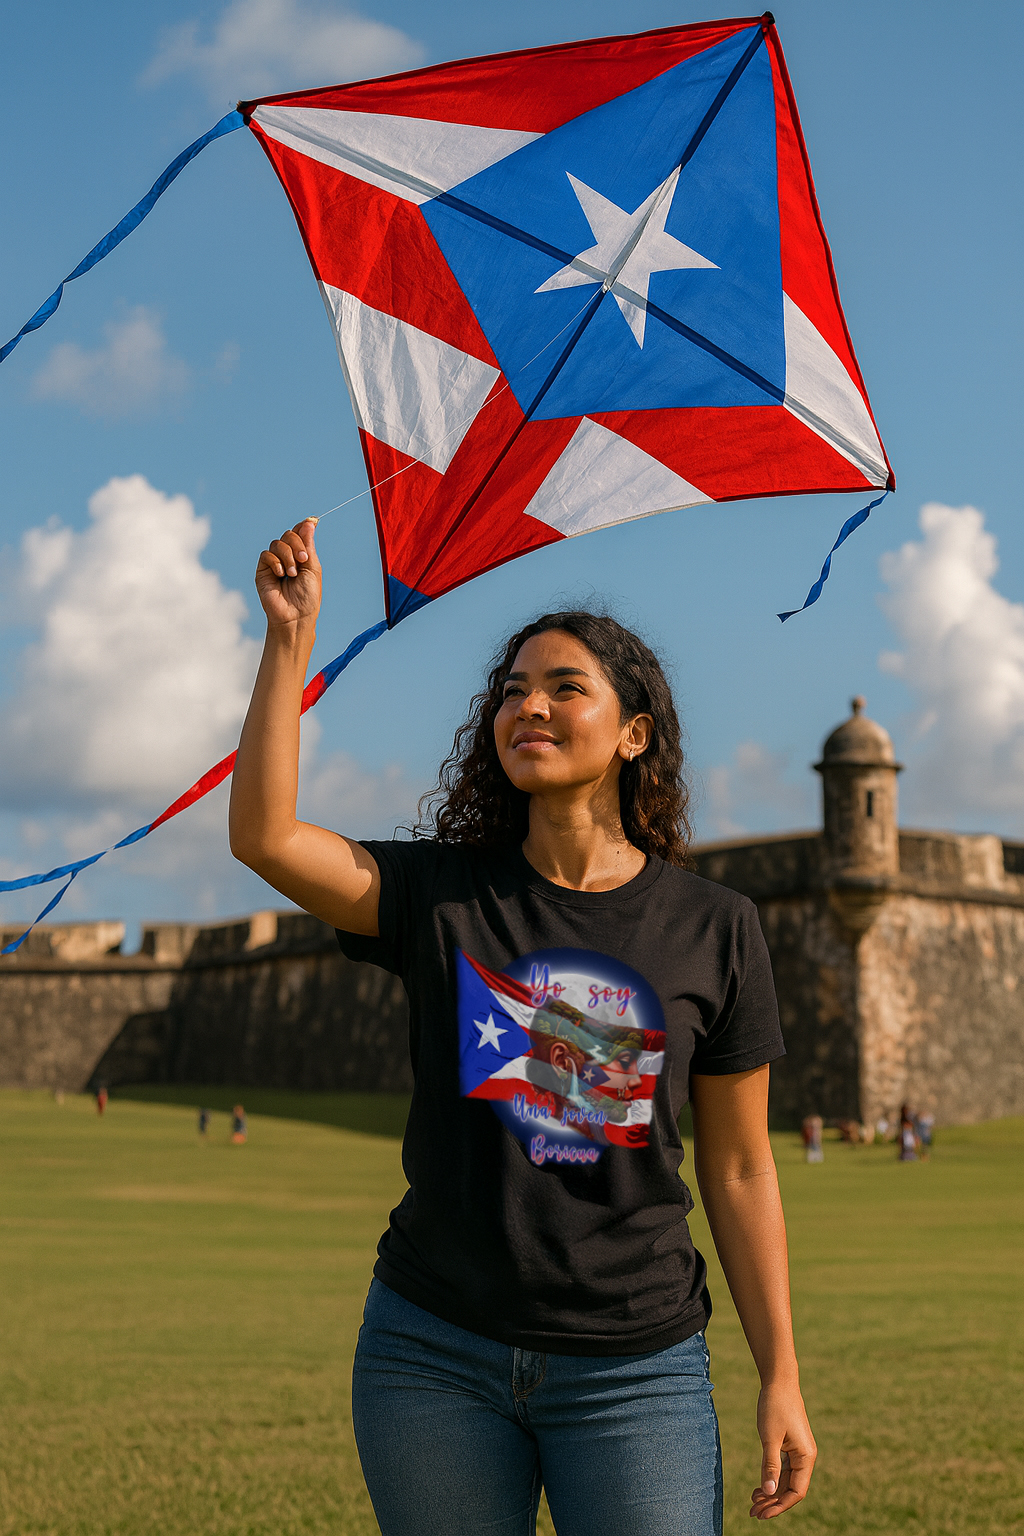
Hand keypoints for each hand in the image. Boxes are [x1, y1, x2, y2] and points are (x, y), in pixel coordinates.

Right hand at [255, 519, 321, 629]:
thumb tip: (310, 522)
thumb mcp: (313, 568)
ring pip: (277, 543)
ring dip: (287, 555)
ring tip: (292, 573)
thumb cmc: (307, 596)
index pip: (300, 533)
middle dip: (296, 544)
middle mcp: (288, 557)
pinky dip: (275, 562)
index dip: (303, 527)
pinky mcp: (263, 570)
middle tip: (303, 560)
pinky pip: (266, 555)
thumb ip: (308, 545)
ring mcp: (274, 563)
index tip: (312, 522)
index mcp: (301, 556)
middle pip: (288, 535)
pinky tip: (281, 574)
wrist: (296, 616)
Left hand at [749, 1382, 815, 1518]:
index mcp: (806, 1457)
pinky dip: (772, 1478)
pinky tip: (759, 1487)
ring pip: (786, 1480)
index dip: (779, 1506)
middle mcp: (805, 1457)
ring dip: (771, 1492)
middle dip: (773, 1502)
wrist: (779, 1381)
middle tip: (753, 1513)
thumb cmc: (775, 1406)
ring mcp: (798, 1452)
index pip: (796, 1492)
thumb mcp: (770, 1438)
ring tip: (753, 1503)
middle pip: (791, 1489)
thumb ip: (771, 1466)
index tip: (762, 1514)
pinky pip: (783, 1469)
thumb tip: (770, 1493)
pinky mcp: (790, 1445)